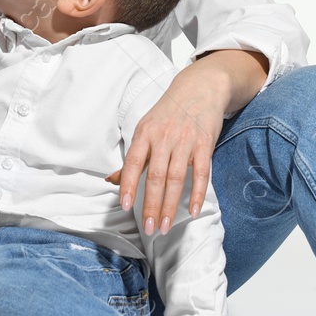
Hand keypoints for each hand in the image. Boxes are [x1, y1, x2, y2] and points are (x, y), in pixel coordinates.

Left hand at [107, 66, 226, 235]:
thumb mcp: (146, 128)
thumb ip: (133, 157)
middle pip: (155, 176)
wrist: (200, 88)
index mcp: (145, 133)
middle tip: (148, 228)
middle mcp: (163, 137)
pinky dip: (197, 194)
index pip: (133, 163)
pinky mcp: (205, 144)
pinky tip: (191, 211)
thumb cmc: (169, 113)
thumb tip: (111, 180)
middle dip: (150, 205)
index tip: (125, 206)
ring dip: (169, 205)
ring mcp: (185, 140)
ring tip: (164, 226)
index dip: (128, 185)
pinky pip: (201, 173)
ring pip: (176, 178)